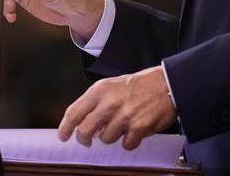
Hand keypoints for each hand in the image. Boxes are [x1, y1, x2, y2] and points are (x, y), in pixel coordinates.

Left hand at [58, 65, 176, 150]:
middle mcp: (109, 103)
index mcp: (100, 90)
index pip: (74, 112)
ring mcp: (124, 116)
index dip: (65, 128)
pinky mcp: (138, 128)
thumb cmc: (139, 85)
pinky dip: (129, 141)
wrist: (166, 84)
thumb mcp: (111, 85)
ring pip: (106, 139)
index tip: (63, 136)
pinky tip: (134, 131)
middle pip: (85, 130)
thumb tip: (81, 121)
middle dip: (84, 139)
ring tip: (120, 126)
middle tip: (86, 141)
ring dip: (111, 137)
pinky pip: (126, 145)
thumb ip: (95, 101)